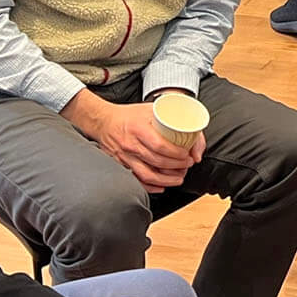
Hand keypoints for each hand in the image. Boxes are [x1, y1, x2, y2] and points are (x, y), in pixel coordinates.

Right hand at [63, 90, 200, 192]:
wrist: (103, 122)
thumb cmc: (130, 115)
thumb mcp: (151, 109)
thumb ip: (171, 117)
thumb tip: (192, 131)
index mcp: (139, 129)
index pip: (160, 146)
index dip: (176, 154)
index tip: (187, 155)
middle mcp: (131, 145)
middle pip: (157, 162)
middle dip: (177, 167)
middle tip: (187, 165)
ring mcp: (125, 157)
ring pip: (148, 175)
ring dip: (167, 180)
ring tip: (179, 178)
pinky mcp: (121, 166)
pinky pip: (137, 181)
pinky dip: (151, 187)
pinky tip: (162, 187)